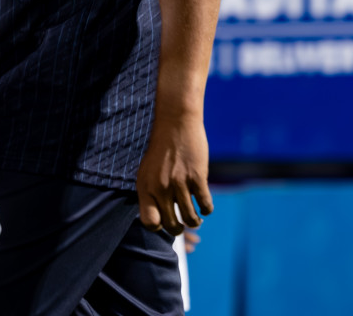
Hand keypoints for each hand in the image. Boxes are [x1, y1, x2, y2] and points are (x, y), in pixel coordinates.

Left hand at [136, 111, 212, 233]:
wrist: (176, 123)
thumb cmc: (162, 148)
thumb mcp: (148, 170)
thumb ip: (151, 191)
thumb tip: (159, 217)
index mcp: (145, 187)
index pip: (149, 222)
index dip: (159, 226)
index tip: (165, 221)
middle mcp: (160, 188)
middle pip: (170, 225)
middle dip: (178, 230)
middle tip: (183, 225)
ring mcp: (179, 183)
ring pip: (190, 218)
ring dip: (195, 221)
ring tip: (196, 218)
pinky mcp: (197, 178)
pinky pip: (205, 205)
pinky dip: (207, 209)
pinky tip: (205, 206)